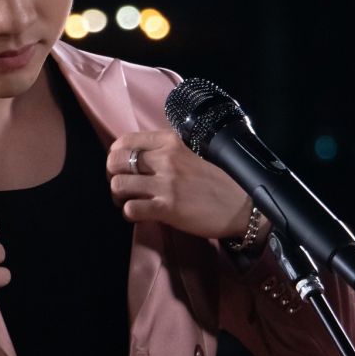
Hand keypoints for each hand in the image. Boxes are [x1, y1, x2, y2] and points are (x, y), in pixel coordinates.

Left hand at [106, 127, 269, 242]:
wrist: (242, 206)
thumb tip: (136, 156)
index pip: (125, 141)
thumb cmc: (217, 181)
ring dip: (118, 196)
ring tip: (128, 201)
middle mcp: (165, 158)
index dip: (115, 155)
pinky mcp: (167, 208)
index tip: (120, 166)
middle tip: (122, 186)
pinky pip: (130, 209)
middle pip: (116, 161)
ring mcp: (165, 184)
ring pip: (119, 184)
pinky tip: (139, 214)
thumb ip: (165, 151)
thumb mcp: (191, 153)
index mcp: (170, 142)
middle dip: (113, 175)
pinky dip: (129, 213)